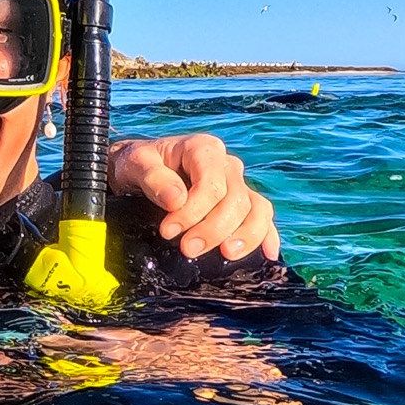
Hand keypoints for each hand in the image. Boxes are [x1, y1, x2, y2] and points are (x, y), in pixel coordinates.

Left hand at [106, 134, 281, 261]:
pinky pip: (263, 216)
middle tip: (187, 249)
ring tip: (226, 254)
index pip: (212, 184)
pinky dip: (266, 235)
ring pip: (256, 209)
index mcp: (203, 149)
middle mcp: (226, 165)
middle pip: (235, 200)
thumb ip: (153, 178)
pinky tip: (267, 254)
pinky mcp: (241, 203)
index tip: (169, 231)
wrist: (141, 170)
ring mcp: (237, 184)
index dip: (194, 211)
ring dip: (245, 235)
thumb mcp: (136, 164)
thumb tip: (176, 200)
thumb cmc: (139, 164)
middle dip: (213, 228)